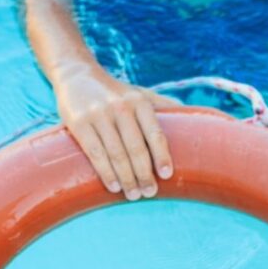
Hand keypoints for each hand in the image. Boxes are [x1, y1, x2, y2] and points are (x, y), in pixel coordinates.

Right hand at [54, 66, 179, 199]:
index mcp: (139, 102)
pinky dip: (106, 173)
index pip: (155, 133)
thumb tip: (192, 117)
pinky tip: (114, 186)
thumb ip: (162, 104)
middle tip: (150, 192)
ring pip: (116, 154)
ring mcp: (99, 115)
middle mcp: (120, 107)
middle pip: (136, 148)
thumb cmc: (115, 93)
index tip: (166, 175)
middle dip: (144, 174)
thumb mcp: (139, 93)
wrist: (75, 74)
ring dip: (127, 178)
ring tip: (134, 195)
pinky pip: (95, 153)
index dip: (162, 156)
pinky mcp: (78, 123)